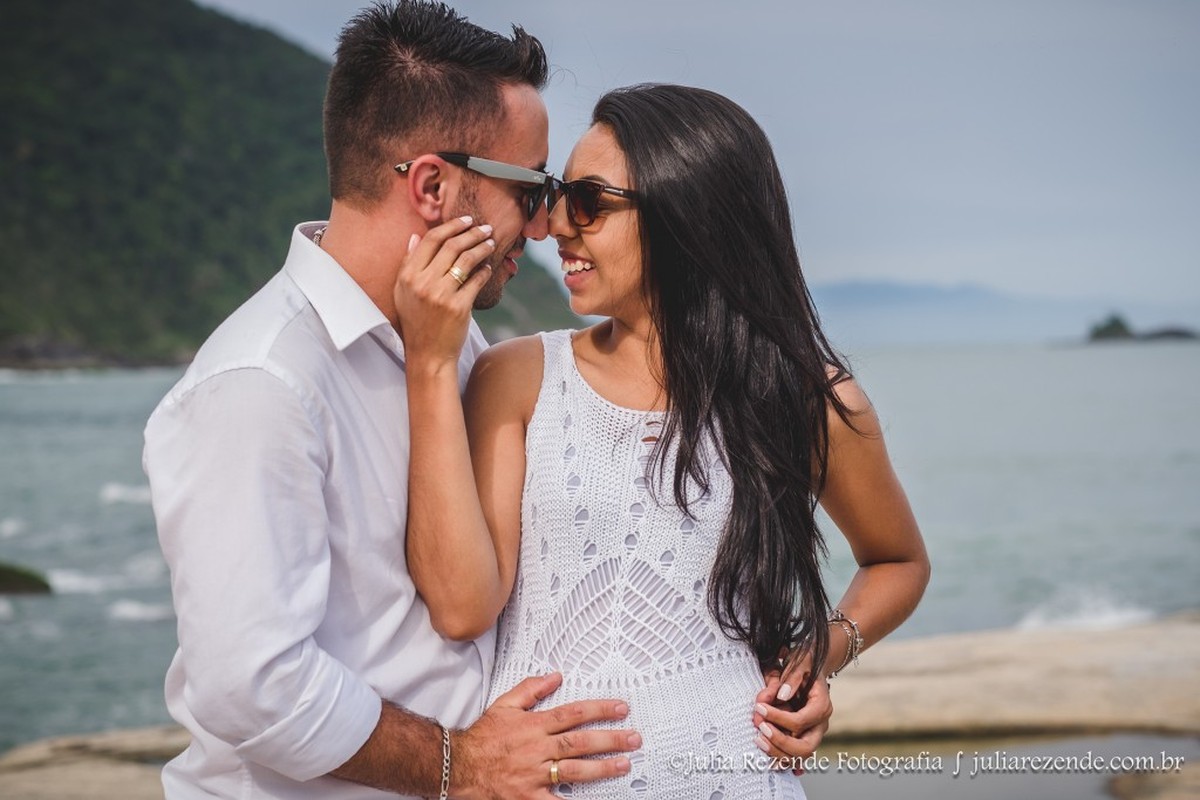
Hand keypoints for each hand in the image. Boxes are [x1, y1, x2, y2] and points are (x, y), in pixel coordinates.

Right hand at [392, 216, 495, 369]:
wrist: (428, 353)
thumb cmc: (416, 321)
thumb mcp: (403, 292)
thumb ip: (408, 263)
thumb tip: (416, 236)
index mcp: (408, 275)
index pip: (431, 240)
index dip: (451, 226)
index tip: (466, 221)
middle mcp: (423, 282)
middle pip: (452, 246)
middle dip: (472, 233)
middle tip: (486, 228)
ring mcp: (441, 294)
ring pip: (467, 259)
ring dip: (482, 247)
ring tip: (491, 242)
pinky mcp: (459, 307)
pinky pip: (476, 281)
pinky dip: (485, 271)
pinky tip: (489, 267)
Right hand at [453, 672, 640, 799]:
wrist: (457, 766)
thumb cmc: (482, 738)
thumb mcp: (504, 705)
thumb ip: (530, 689)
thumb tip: (555, 676)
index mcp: (533, 725)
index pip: (573, 714)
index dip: (599, 710)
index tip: (620, 709)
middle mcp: (537, 749)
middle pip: (580, 742)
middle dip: (610, 739)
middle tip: (633, 738)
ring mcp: (534, 775)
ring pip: (574, 770)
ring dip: (602, 767)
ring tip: (624, 764)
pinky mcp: (528, 797)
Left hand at [753, 651, 831, 773]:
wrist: (812, 667)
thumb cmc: (804, 663)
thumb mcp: (800, 661)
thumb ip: (792, 677)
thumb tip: (781, 695)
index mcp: (821, 705)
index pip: (800, 721)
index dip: (778, 718)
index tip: (759, 707)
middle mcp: (820, 724)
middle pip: (805, 747)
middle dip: (780, 742)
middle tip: (760, 731)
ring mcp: (813, 733)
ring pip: (800, 756)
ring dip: (778, 753)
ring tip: (758, 740)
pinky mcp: (804, 737)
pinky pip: (796, 756)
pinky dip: (784, 761)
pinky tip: (771, 763)